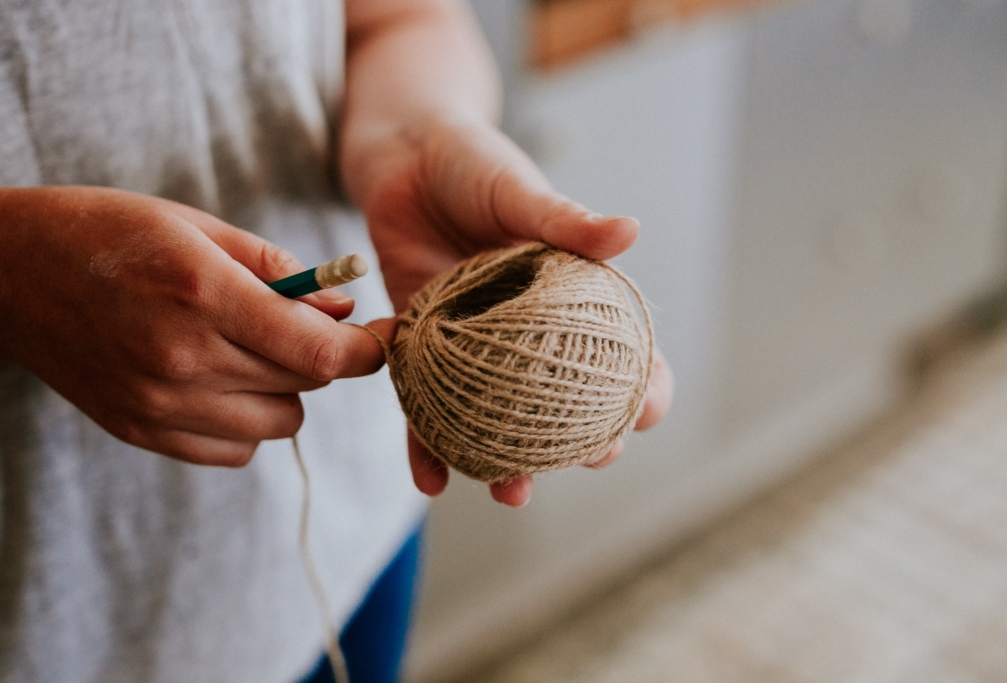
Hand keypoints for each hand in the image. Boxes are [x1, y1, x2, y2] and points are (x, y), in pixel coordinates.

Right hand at [0, 186, 384, 465]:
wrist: (9, 274)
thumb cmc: (109, 233)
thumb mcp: (199, 226)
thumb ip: (279, 270)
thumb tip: (344, 307)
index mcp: (202, 294)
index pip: (320, 352)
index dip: (366, 351)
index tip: (380, 339)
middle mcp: (182, 358)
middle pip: (306, 387)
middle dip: (322, 357)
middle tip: (300, 326)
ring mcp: (159, 404)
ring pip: (279, 425)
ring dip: (285, 392)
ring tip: (249, 350)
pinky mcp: (141, 431)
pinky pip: (235, 452)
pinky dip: (247, 424)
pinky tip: (221, 382)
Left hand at [346, 114, 672, 505]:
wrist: (401, 154)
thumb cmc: (473, 164)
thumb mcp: (520, 192)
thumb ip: (565, 220)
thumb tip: (629, 231)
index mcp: (565, 294)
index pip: (616, 349)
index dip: (640, 385)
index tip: (646, 414)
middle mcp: (522, 330)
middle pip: (559, 400)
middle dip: (579, 440)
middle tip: (589, 461)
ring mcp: (472, 344)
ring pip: (493, 417)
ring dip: (505, 462)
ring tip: (512, 494)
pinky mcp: (421, 346)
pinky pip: (423, 403)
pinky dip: (424, 444)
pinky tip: (432, 480)